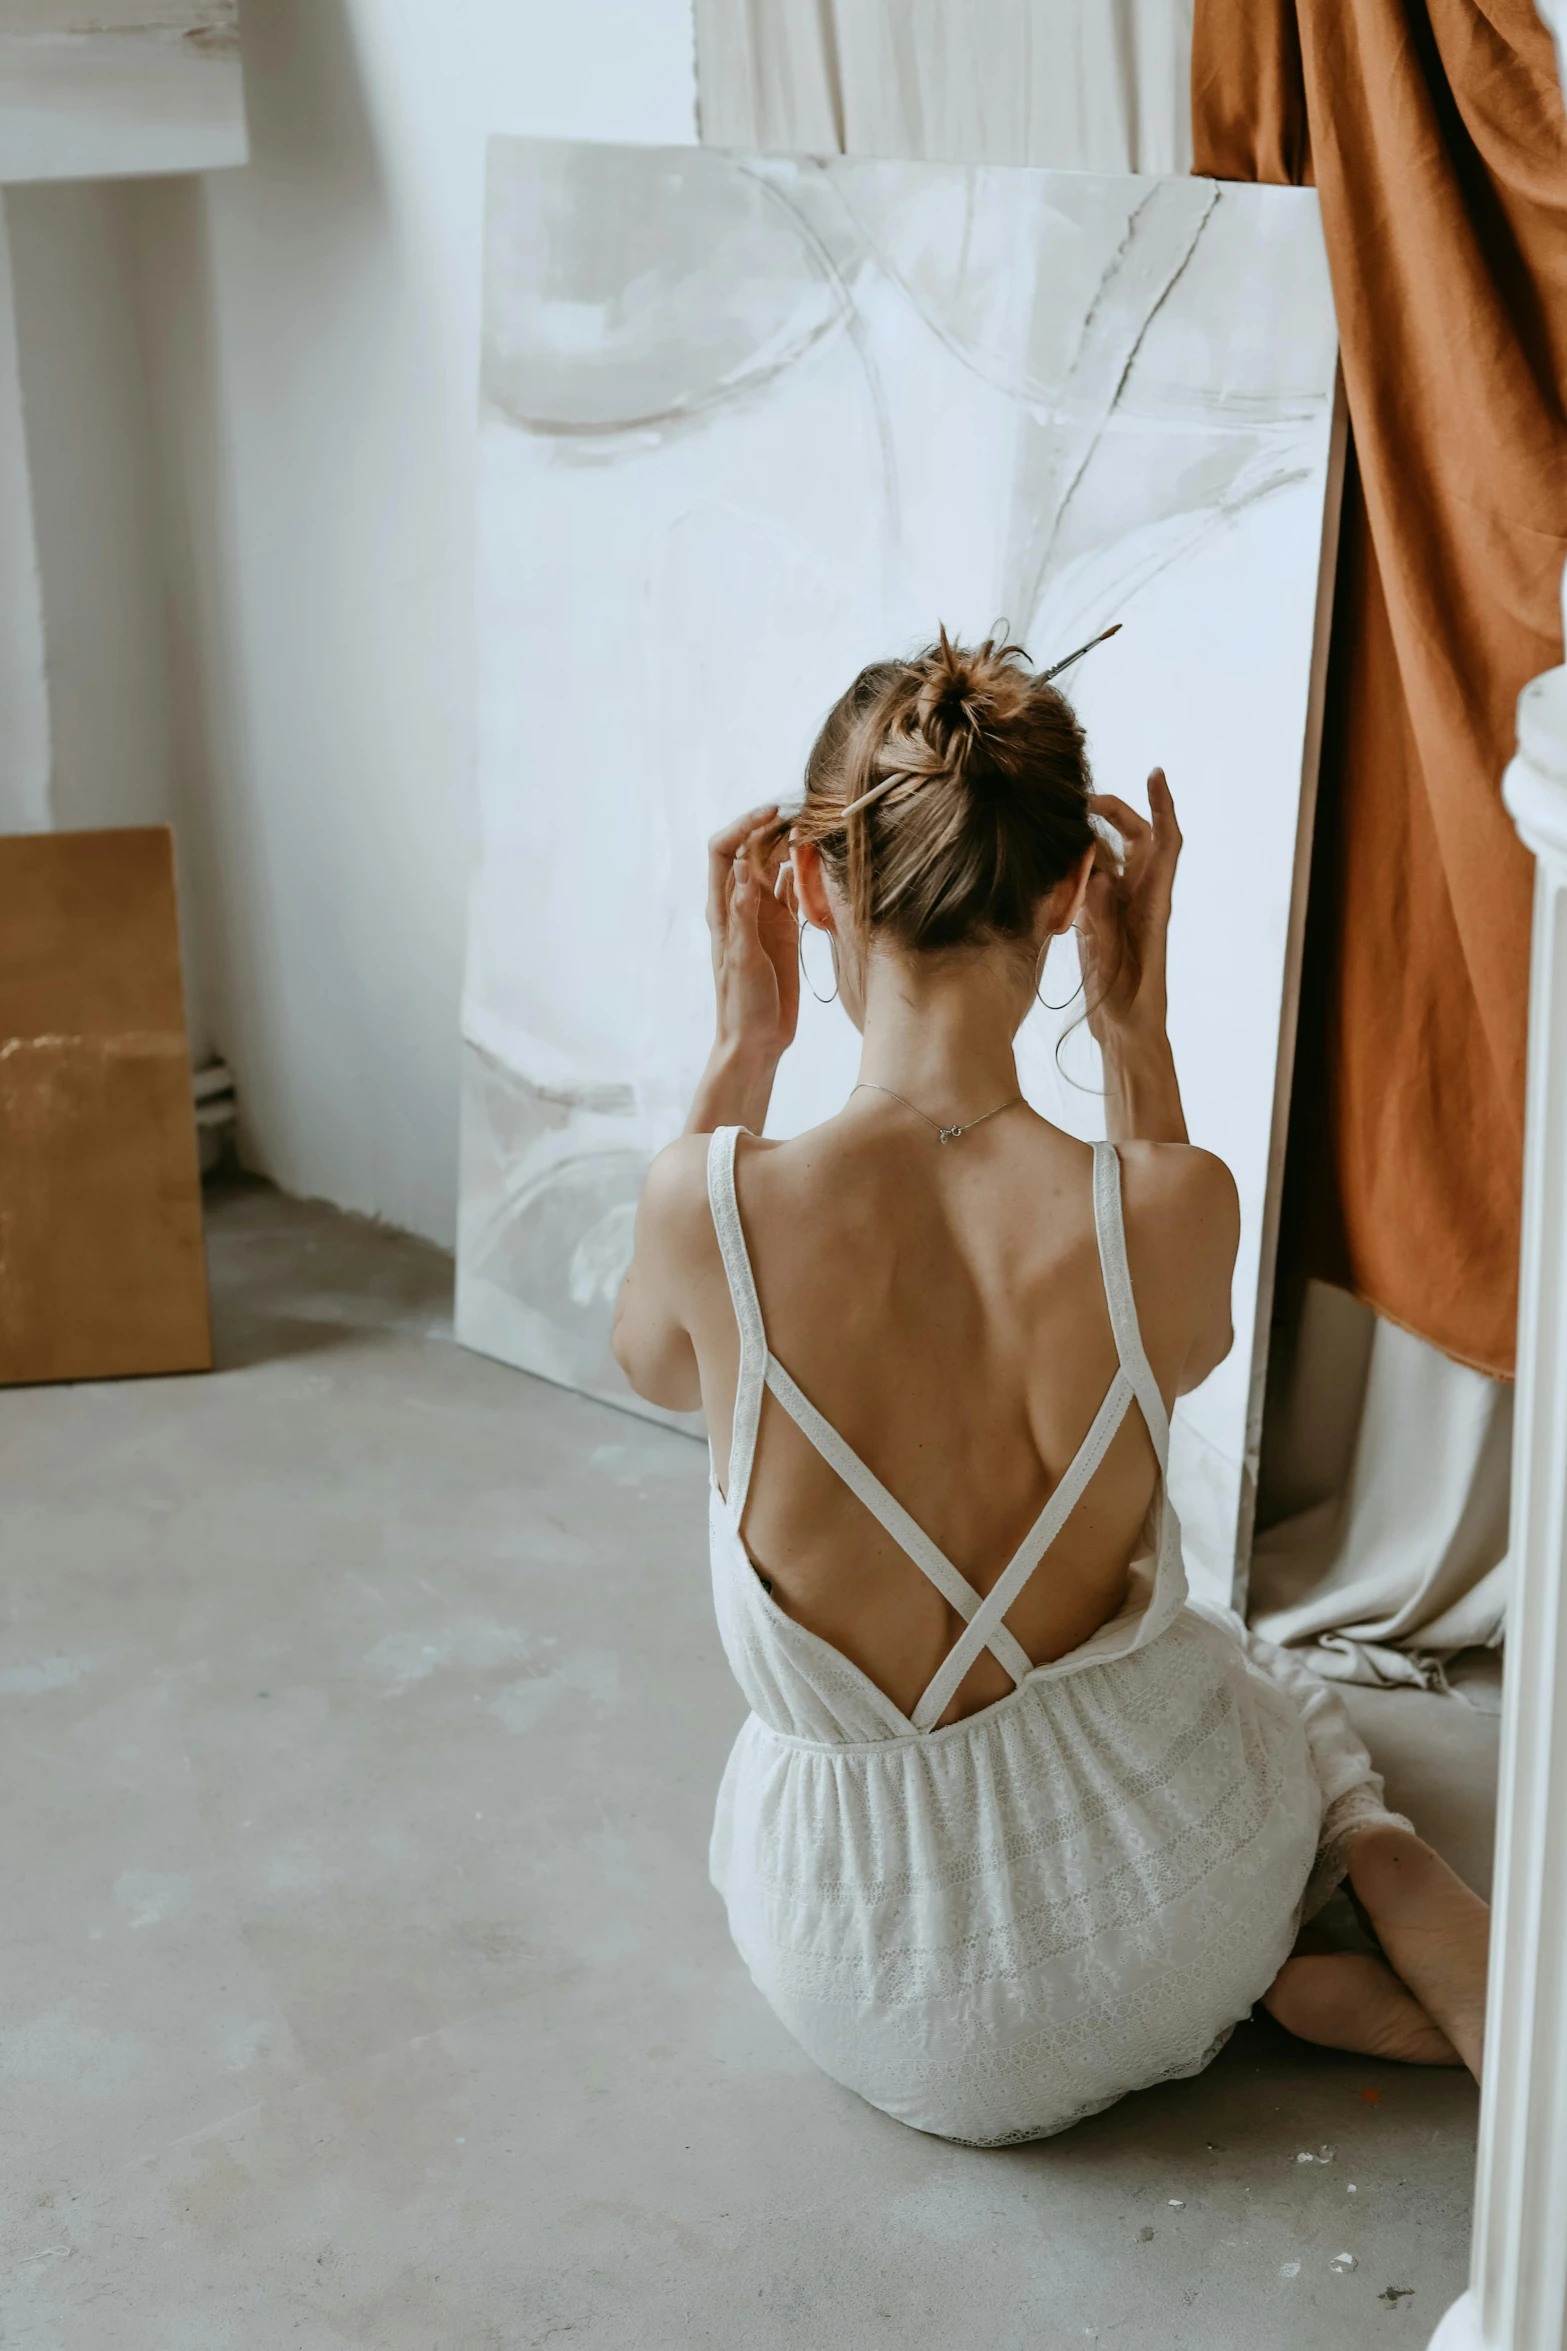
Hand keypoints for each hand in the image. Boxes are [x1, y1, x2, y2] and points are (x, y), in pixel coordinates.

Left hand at [705, 805, 798, 1067]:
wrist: (756, 1039)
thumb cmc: (742, 1004)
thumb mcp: (742, 958)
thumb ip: (743, 913)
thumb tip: (741, 866)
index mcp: (722, 908)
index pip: (724, 851)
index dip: (744, 826)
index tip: (773, 813)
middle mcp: (741, 904)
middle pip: (751, 851)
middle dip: (772, 828)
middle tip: (804, 816)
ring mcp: (764, 914)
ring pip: (775, 866)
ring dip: (790, 846)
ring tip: (815, 830)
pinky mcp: (784, 928)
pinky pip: (793, 890)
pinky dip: (805, 873)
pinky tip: (820, 862)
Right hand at [1078, 768, 1181, 1048]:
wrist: (1128, 1035)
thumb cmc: (1130, 1006)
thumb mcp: (1116, 960)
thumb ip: (1104, 919)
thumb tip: (1097, 874)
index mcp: (1154, 904)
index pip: (1165, 842)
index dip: (1162, 805)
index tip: (1154, 773)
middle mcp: (1140, 901)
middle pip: (1134, 841)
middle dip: (1114, 814)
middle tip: (1083, 802)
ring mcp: (1120, 911)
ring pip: (1108, 861)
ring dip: (1089, 843)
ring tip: (1061, 832)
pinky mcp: (1100, 924)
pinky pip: (1089, 885)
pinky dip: (1074, 871)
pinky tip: (1054, 868)